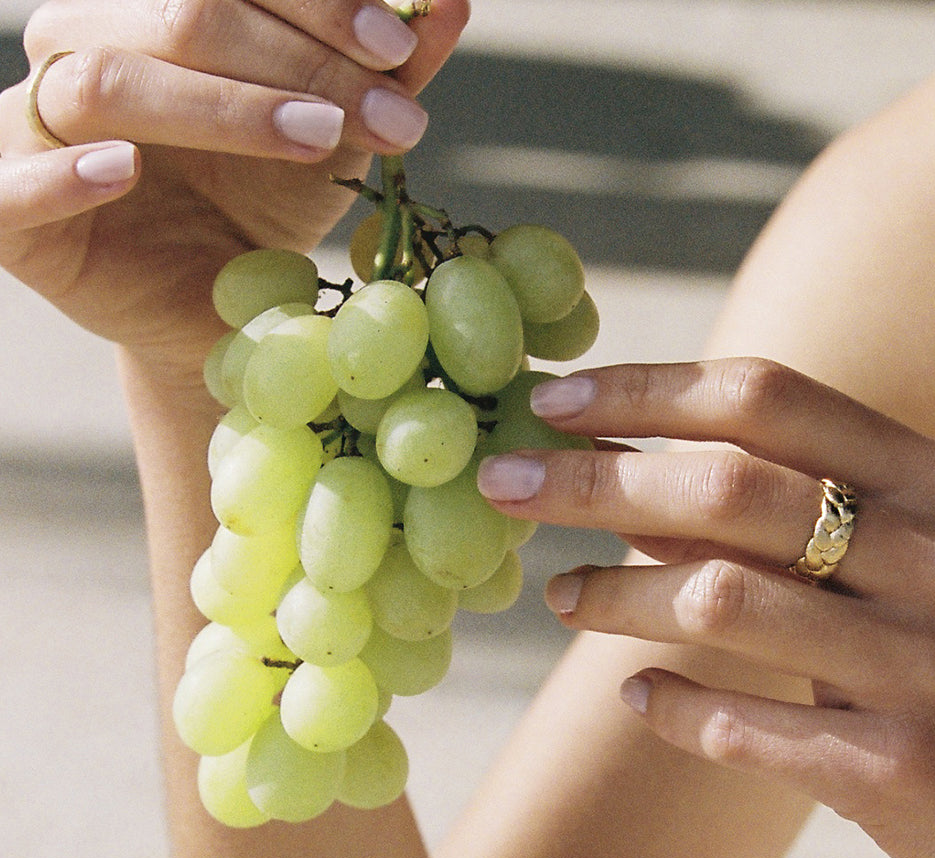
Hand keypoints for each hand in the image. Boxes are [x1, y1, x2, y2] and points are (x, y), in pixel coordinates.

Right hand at [0, 0, 466, 364]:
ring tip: (316, 139)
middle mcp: (86, 43)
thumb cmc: (259, 207)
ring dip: (221, 107)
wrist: (213, 309)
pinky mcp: (7, 209)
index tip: (398, 46)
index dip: (316, 0)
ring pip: (108, 80)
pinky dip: (60, 172)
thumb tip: (450, 1)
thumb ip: (377, 74)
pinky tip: (122, 172)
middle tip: (385, 111)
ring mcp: (35, 121)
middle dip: (296, 59)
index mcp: (153, 12)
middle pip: (178, 16)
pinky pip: (10, 181)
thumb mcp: (330, 143)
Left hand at [476, 358, 934, 857]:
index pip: (764, 398)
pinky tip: (636, 697)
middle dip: (592, 482)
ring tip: (559, 602)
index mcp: (928, 478)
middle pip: (726, 488)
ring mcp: (920, 663)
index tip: (548, 404)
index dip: (643, 392)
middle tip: (500, 488)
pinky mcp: (897, 766)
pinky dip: (672, 708)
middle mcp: (931, 555)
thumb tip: (621, 492)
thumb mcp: (898, 558)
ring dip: (614, 599)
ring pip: (720, 602)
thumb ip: (776, 517)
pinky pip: (745, 728)